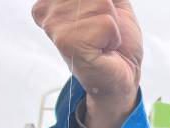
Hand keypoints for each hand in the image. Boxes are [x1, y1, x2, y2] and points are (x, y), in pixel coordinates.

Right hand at [32, 0, 142, 127]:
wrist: (122, 77)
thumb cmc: (118, 42)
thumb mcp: (114, 4)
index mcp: (53, 0)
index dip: (105, 2)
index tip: (98, 20)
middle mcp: (47, 9)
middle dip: (109, 10)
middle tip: (102, 32)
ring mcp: (53, 25)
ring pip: (101, 4)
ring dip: (111, 26)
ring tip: (102, 41)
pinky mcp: (66, 41)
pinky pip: (106, 24)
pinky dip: (113, 38)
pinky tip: (102, 50)